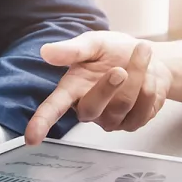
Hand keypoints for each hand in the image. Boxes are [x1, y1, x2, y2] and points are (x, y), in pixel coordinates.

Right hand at [25, 31, 171, 143]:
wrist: (147, 59)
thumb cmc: (114, 52)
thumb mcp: (93, 43)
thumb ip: (72, 50)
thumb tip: (46, 51)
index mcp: (72, 89)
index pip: (53, 108)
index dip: (41, 123)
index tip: (31, 138)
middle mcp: (87, 108)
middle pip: (92, 108)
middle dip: (109, 86)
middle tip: (120, 68)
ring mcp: (109, 120)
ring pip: (123, 105)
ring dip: (138, 76)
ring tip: (141, 55)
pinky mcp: (130, 124)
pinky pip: (142, 111)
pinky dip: (150, 88)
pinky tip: (148, 77)